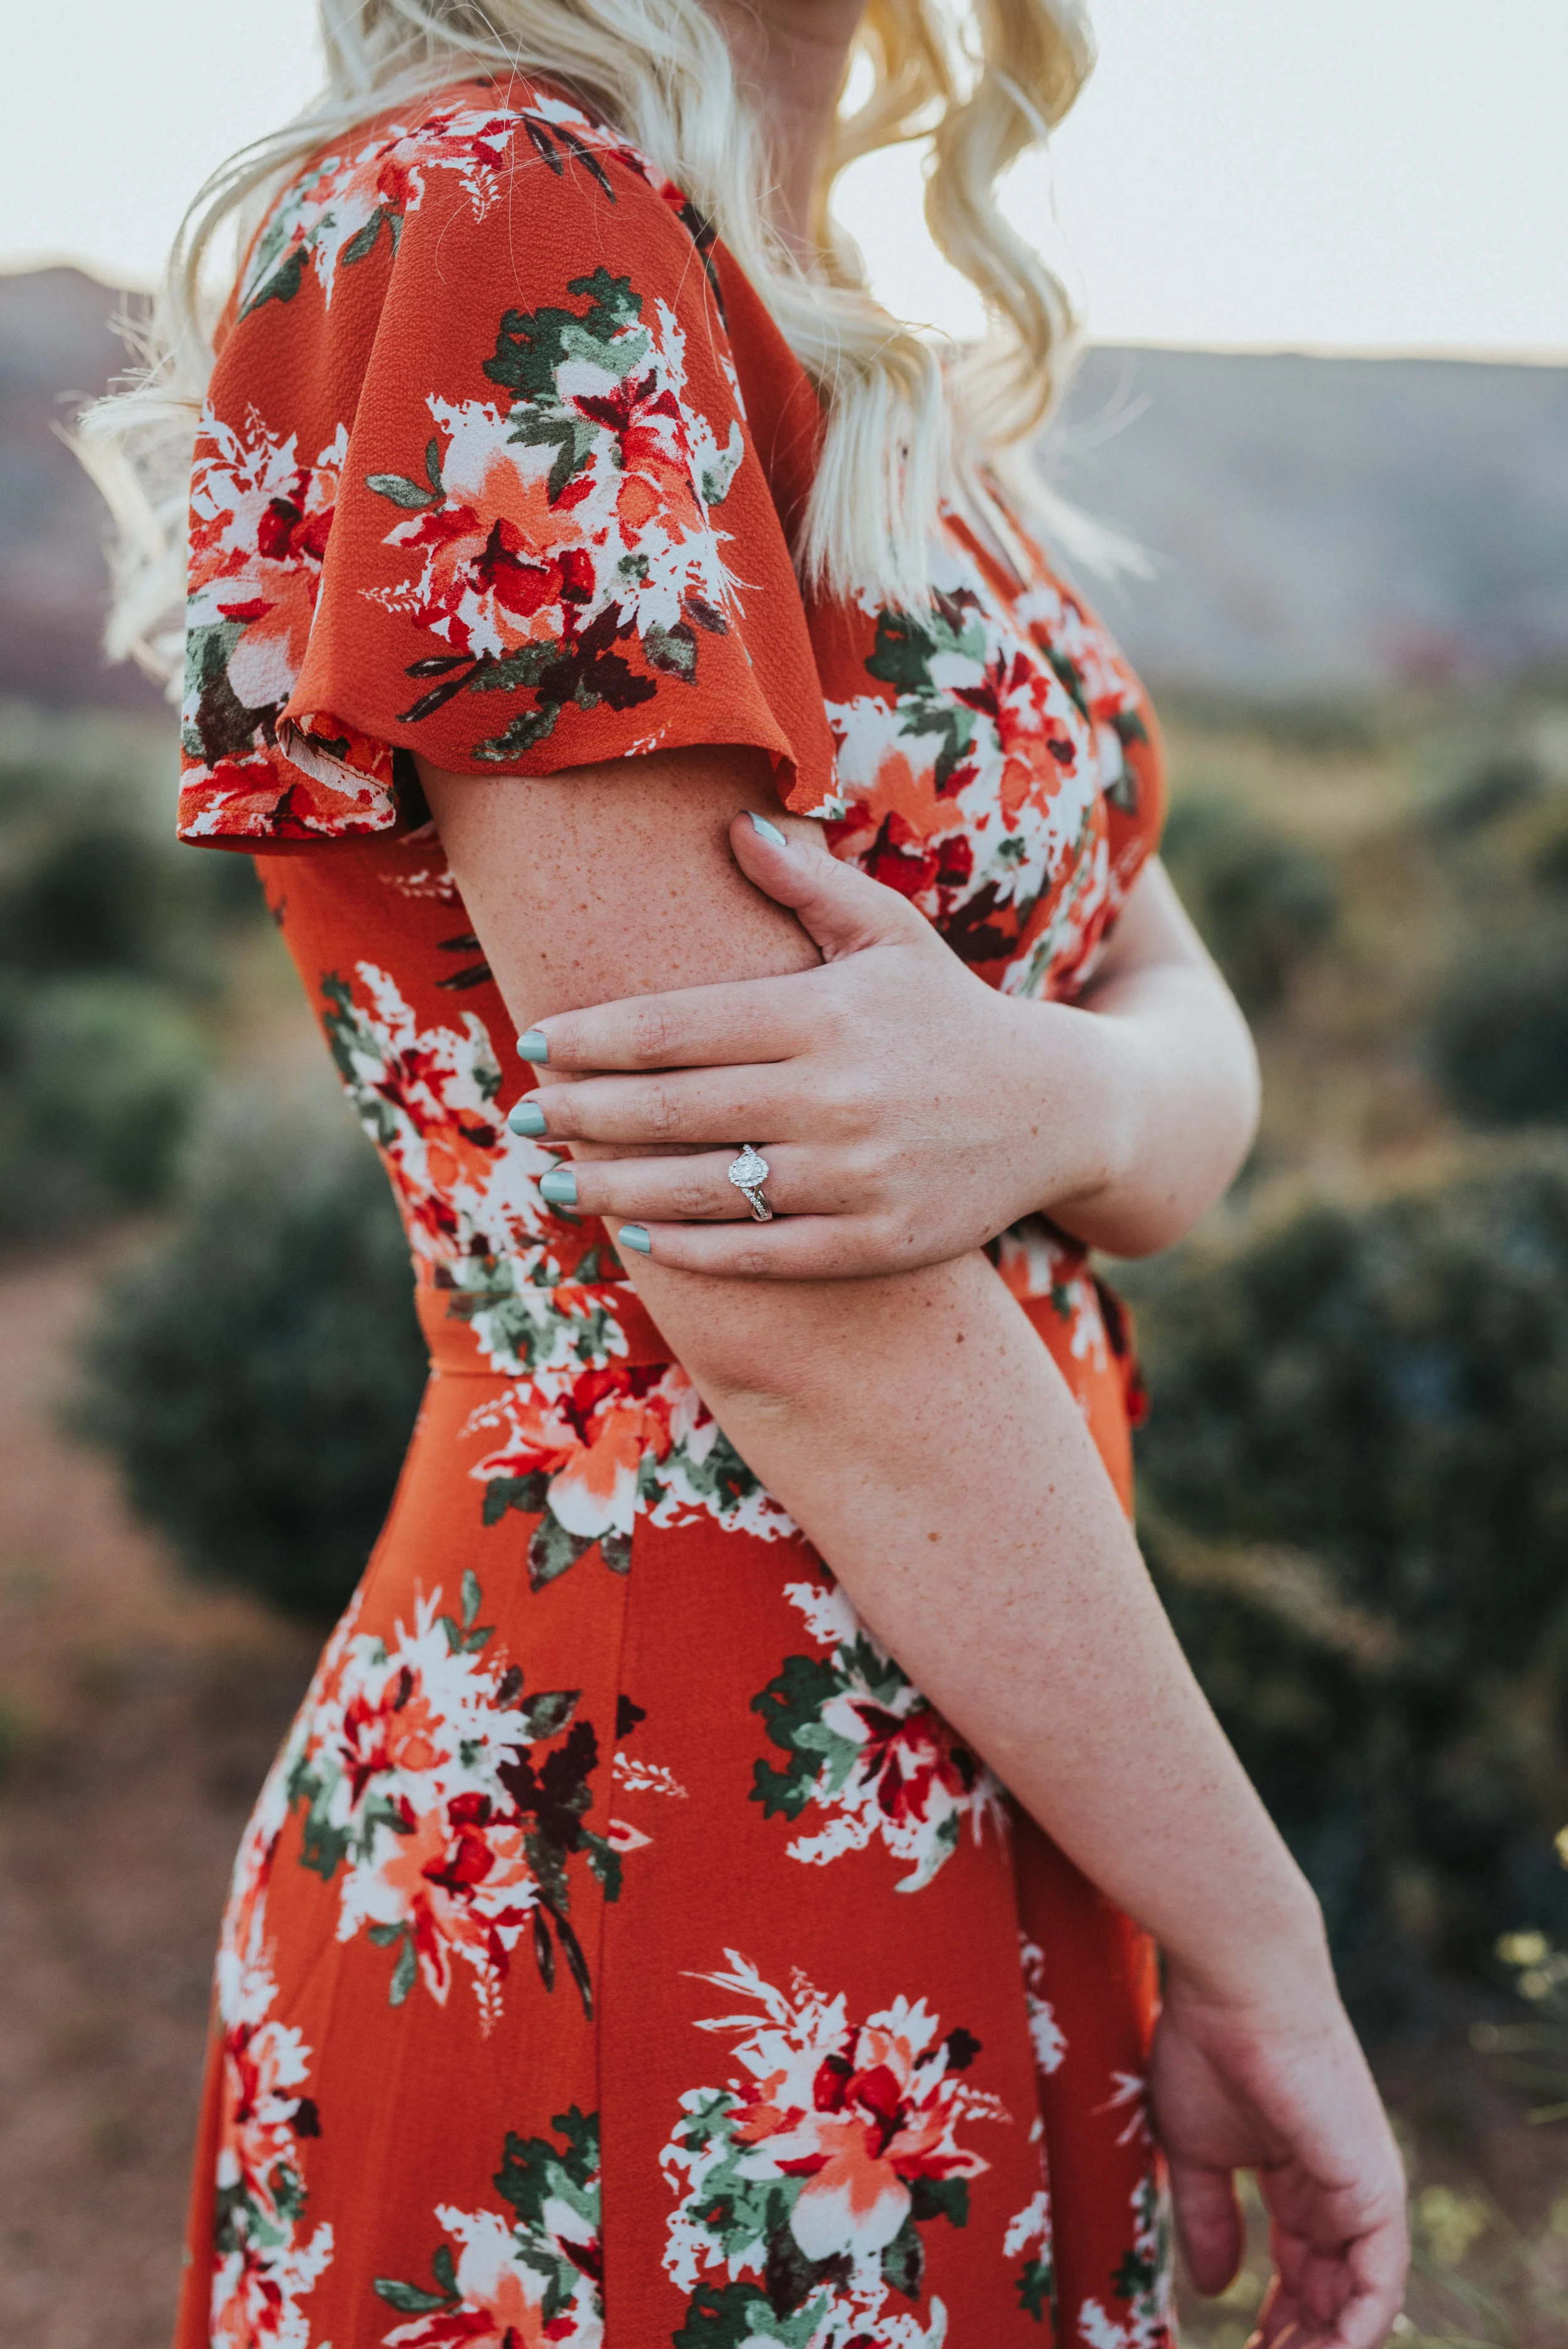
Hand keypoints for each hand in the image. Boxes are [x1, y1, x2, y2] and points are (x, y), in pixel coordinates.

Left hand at [514, 811, 1134, 1276]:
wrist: (1056, 1111)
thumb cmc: (948, 1011)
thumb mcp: (890, 933)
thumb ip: (808, 883)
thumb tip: (733, 825)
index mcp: (826, 1013)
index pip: (676, 1028)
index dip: (594, 1039)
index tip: (537, 1044)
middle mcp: (837, 1097)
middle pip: (672, 1111)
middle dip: (582, 1115)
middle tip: (521, 1115)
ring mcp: (856, 1178)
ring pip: (703, 1191)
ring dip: (612, 1189)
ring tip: (553, 1180)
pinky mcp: (875, 1243)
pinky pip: (760, 1254)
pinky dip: (692, 1250)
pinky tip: (638, 1236)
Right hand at [1150, 1963, 1407, 2348]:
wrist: (1237, 1986)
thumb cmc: (1205, 2048)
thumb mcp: (1194, 2150)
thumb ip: (1209, 2218)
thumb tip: (1215, 2287)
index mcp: (1301, 2177)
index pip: (1299, 2269)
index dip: (1273, 2319)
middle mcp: (1340, 2189)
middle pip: (1328, 2293)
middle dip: (1295, 2340)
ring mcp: (1362, 2191)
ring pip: (1356, 2300)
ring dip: (1322, 2344)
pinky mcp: (1374, 2192)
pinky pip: (1376, 2288)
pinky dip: (1353, 2331)